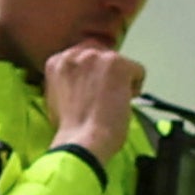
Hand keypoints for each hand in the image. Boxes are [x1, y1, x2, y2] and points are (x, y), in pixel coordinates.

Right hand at [42, 42, 146, 164]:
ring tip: (114, 102)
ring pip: (120, 62)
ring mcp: (96, 57)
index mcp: (57, 61)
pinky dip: (135, 87)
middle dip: (106, 73)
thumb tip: (82, 82)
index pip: (82, 55)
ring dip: (120, 80)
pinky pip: (138, 70)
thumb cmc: (70, 128)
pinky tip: (125, 103)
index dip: (92, 74)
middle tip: (106, 95)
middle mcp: (75, 53)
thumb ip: (68, 82)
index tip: (94, 89)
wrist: (82, 141)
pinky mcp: (117, 64)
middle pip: (102, 54)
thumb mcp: (56, 98)